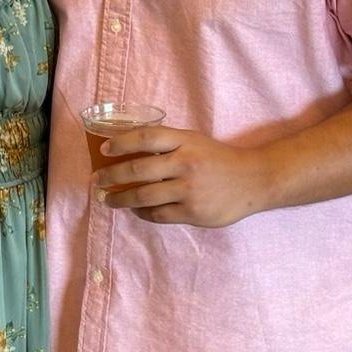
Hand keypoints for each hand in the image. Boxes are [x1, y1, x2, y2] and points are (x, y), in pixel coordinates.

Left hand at [93, 126, 263, 226]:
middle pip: (139, 169)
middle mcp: (186, 163)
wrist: (254, 180)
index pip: (146, 137)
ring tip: (107, 199)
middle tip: (96, 181)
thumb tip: (129, 151)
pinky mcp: (194, 212)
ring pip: (144, 196)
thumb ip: (168, 144)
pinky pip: (158, 214)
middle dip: (111, 176)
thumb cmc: (219, 159)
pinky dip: (142, 212)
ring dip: (120, 199)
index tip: (104, 150)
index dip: (121, 143)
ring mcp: (190, 190)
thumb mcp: (195, 142)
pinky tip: (134, 210)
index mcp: (186, 141)